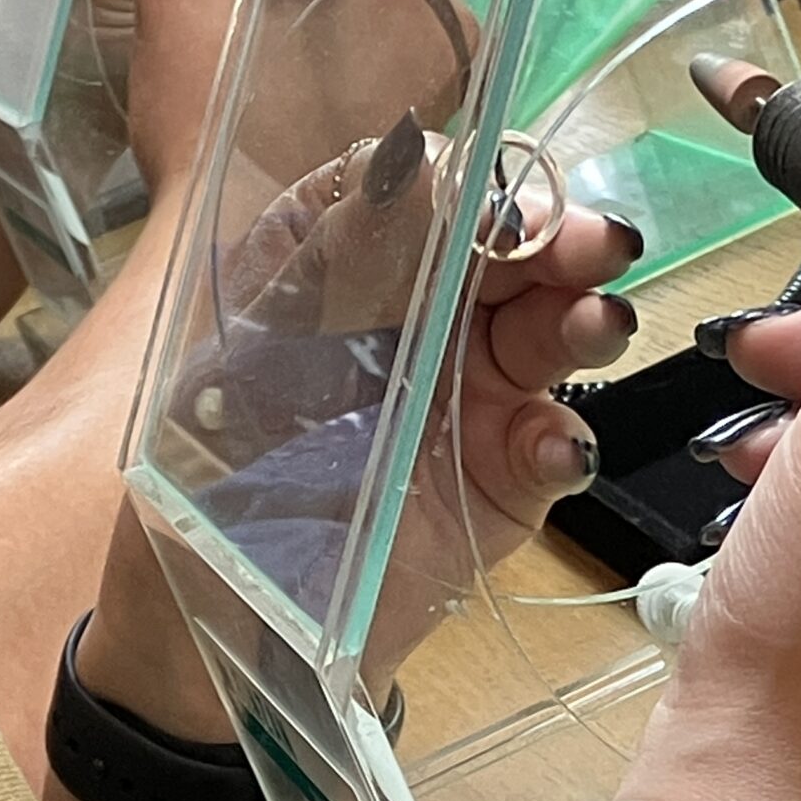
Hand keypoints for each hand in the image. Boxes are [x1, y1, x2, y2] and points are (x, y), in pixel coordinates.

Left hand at [83, 132, 636, 740]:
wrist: (218, 637)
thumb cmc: (205, 489)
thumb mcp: (243, 364)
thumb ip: (329, 267)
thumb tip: (410, 163)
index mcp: (340, 263)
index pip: (425, 196)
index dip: (474, 192)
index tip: (500, 212)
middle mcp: (415, 318)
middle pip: (507, 253)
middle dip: (559, 239)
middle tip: (594, 247)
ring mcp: (467, 398)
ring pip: (547, 334)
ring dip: (581, 321)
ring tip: (591, 326)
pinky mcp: (499, 482)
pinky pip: (551, 447)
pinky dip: (563, 442)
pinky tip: (552, 446)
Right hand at [104, 0, 469, 204]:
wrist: (244, 266)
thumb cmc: (215, 130)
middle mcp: (449, 28)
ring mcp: (446, 92)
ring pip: (378, 4)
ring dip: (319, 6)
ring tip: (255, 49)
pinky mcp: (428, 145)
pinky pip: (384, 68)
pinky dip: (337, 64)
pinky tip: (285, 95)